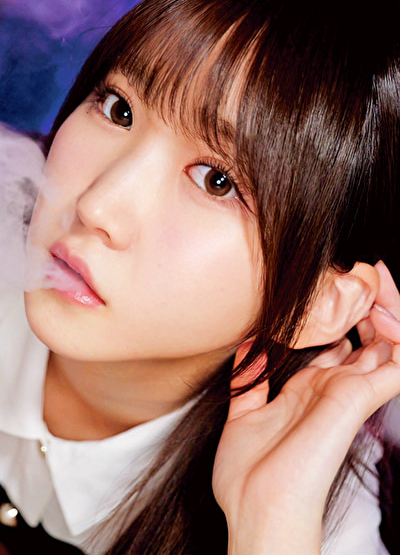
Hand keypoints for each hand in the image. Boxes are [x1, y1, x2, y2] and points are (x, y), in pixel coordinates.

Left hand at [213, 262, 399, 554]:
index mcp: (310, 390)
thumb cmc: (250, 473)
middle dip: (368, 305)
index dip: (342, 317)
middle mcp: (334, 388)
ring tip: (376, 279)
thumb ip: (250, 381)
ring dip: (387, 310)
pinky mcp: (359, 399)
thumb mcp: (245, 414)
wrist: (258, 508)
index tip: (334, 286)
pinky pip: (397, 362)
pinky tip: (384, 310)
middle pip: (367, 339)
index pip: (339, 344)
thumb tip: (246, 347)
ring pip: (388, 344)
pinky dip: (397, 334)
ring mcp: (350, 393)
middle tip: (365, 273)